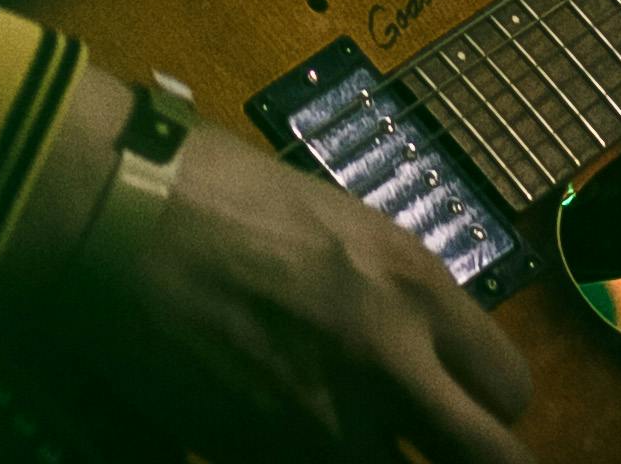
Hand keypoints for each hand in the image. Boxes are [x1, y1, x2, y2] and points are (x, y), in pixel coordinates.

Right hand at [23, 126, 532, 463]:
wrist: (111, 214)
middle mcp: (393, 361)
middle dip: (474, 461)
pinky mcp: (260, 452)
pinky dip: (300, 460)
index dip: (489, 406)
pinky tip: (274, 431)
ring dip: (379, 460)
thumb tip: (405, 335)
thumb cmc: (210, 185)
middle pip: (491, 462)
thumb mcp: (332, 221)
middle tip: (439, 450)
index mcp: (415, 285)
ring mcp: (328, 420)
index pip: (509, 388)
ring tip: (344, 435)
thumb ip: (384, 289)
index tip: (462, 407)